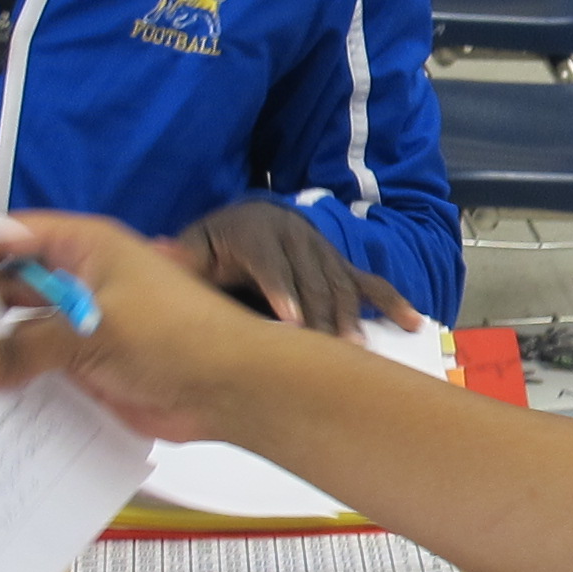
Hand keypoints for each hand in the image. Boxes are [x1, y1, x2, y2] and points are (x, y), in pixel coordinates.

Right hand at [0, 211, 301, 442]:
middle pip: (8, 289)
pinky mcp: (88, 369)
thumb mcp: (90, 332)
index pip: (9, 238)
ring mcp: (82, 327)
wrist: (233, 389)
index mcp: (82, 247)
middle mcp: (78, 282)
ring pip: (20, 335)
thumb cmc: (175, 336)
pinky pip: (38, 374)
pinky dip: (12, 387)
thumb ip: (22, 348)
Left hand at [173, 196, 418, 339]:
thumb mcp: (195, 246)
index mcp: (256, 231)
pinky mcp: (341, 264)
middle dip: (320, 317)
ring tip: (357, 350)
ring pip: (341, 286)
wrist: (249, 219)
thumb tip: (159, 253)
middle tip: (327, 352)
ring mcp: (323, 251)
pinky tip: (413, 323)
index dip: (282, 292)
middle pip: (312, 281)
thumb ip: (181, 258)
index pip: (271, 264)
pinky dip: (393, 302)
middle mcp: (296, 236)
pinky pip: (370, 283)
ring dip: (350, 318)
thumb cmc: (216, 244)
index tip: (292, 323)